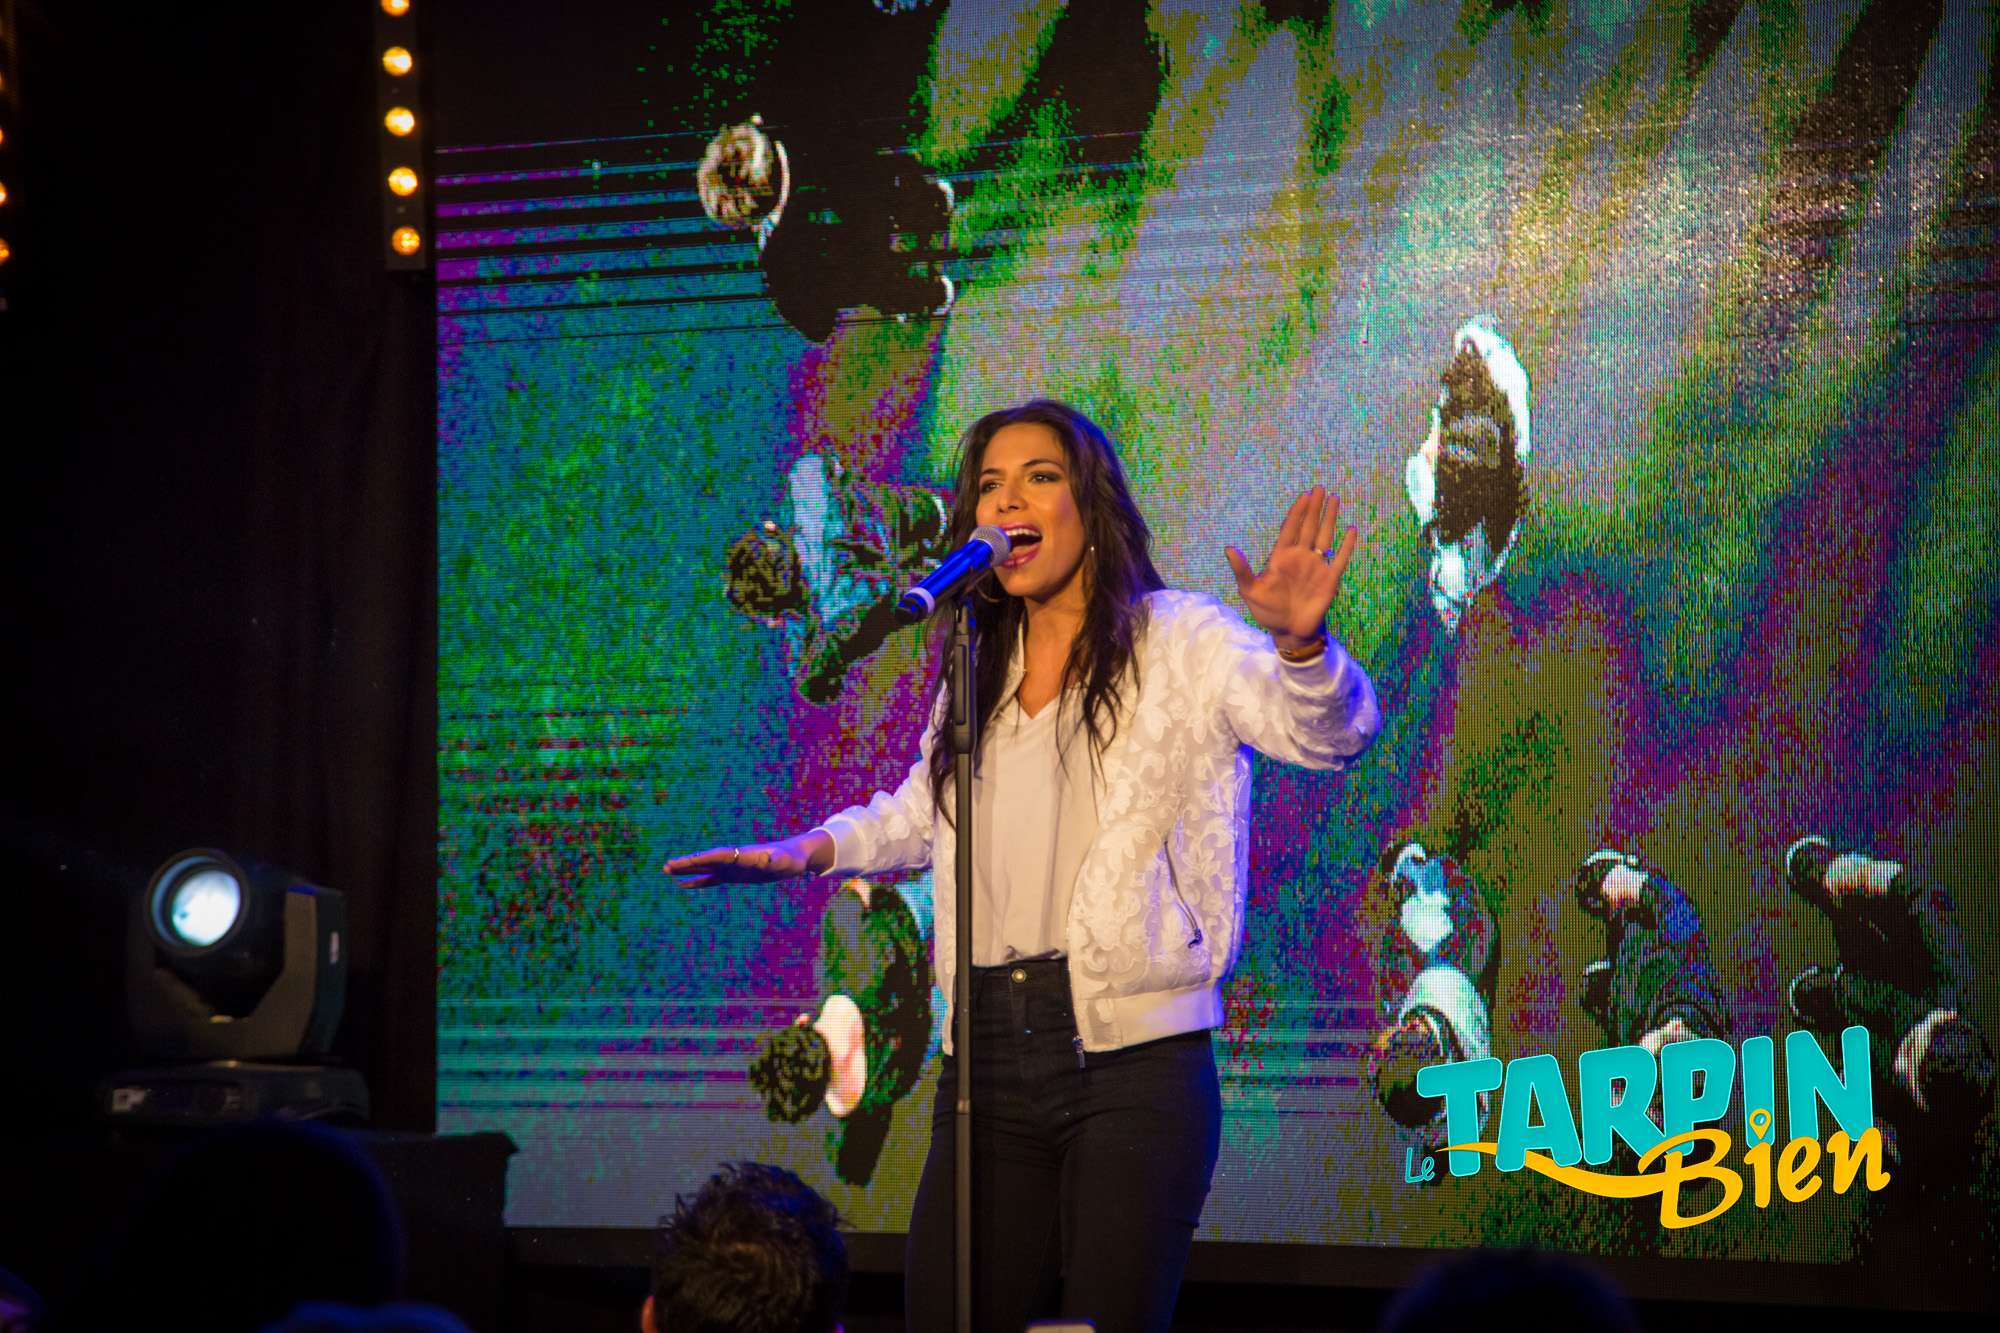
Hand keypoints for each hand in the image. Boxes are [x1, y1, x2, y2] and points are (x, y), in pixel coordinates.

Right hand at [665, 833, 828, 886]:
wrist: (794, 857)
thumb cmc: (790, 858)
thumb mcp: (783, 860)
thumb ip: (774, 859)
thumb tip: (765, 858)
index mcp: (740, 854)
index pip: (715, 856)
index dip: (699, 860)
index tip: (682, 862)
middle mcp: (733, 859)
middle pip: (705, 860)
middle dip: (686, 864)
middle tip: (666, 866)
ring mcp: (732, 867)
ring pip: (705, 868)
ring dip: (687, 870)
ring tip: (667, 871)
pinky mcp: (734, 876)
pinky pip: (712, 879)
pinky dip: (697, 881)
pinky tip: (684, 884)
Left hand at [1224, 486, 1357, 648]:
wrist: (1289, 631)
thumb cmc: (1268, 611)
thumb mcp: (1250, 590)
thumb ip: (1242, 570)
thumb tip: (1229, 548)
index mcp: (1281, 557)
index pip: (1291, 528)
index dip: (1297, 512)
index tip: (1304, 495)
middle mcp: (1300, 557)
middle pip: (1309, 527)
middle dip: (1314, 507)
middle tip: (1320, 488)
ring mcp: (1316, 566)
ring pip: (1325, 536)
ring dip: (1330, 518)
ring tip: (1335, 499)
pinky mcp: (1329, 579)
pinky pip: (1340, 558)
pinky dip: (1346, 545)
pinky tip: (1351, 529)